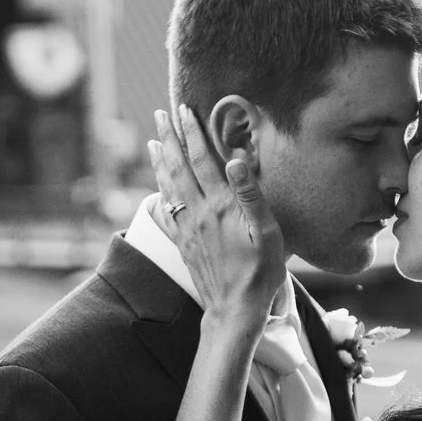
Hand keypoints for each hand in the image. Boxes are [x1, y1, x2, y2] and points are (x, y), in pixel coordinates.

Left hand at [148, 106, 285, 321]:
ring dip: (161, 160)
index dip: (193, 133)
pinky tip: (158, 185)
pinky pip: (167, 210)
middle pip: (179, 167)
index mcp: (220, 207)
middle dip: (170, 138)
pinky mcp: (183, 244)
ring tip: (153, 141)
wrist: (234, 310)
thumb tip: (236, 160)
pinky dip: (160, 191)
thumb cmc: (259, 274)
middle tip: (160, 114)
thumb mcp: (268, 234)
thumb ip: (251, 195)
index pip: (203, 160)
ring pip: (169, 186)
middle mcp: (198, 214)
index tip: (184, 110)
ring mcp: (187, 229)